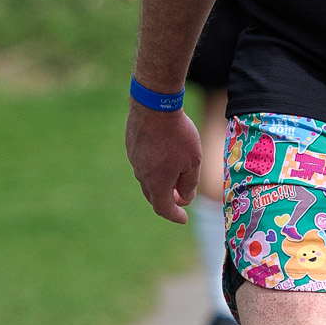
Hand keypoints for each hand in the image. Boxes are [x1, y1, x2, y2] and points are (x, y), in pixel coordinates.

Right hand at [125, 103, 201, 223]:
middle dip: (168, 200)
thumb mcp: (193, 161)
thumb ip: (189, 184)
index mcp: (156, 183)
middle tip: (181, 199)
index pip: (164, 208)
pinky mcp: (131, 146)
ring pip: (147, 179)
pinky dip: (154, 167)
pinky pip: (143, 163)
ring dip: (161, 183)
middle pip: (153, 196)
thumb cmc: (178, 135)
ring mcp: (134, 160)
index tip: (183, 219)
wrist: (154, 106)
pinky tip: (164, 157)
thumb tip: (185, 199)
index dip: (174, 216)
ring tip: (175, 177)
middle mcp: (141, 175)